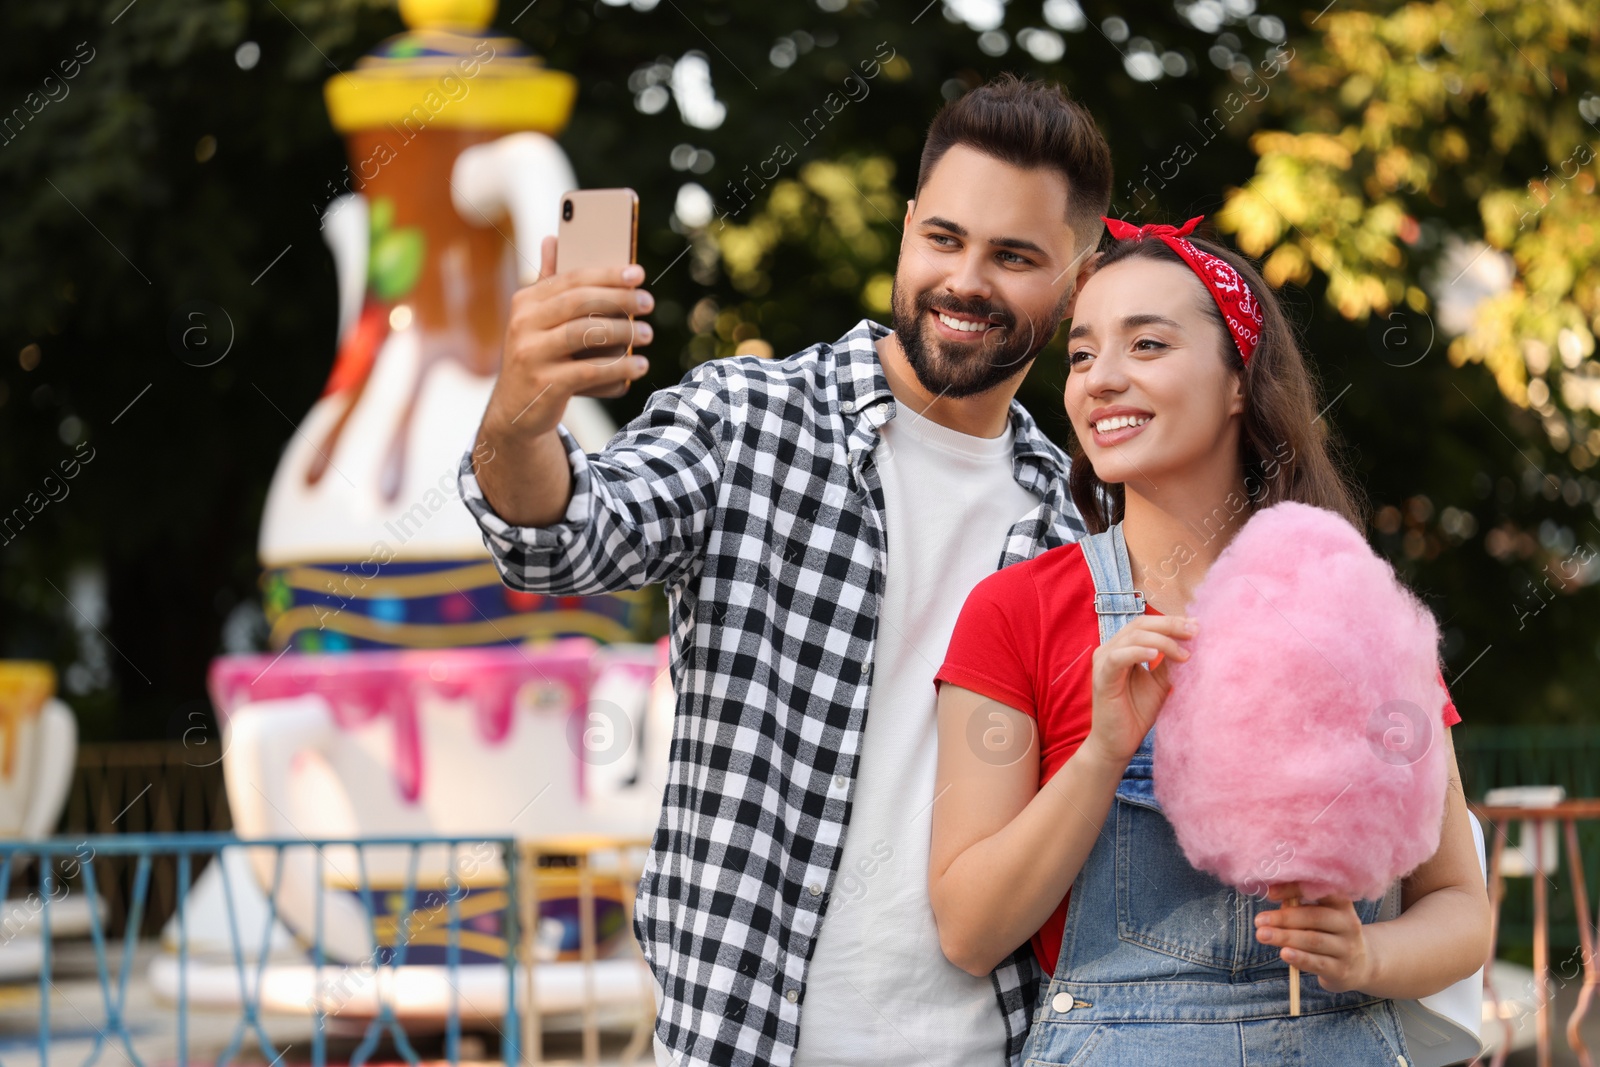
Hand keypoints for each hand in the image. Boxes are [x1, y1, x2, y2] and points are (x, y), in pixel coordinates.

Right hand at [482, 235, 653, 440]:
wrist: (515, 411)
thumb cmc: (537, 358)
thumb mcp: (538, 321)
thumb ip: (549, 284)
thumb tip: (552, 238)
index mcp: (525, 301)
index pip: (571, 279)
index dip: (607, 274)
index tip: (638, 273)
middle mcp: (522, 324)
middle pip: (579, 302)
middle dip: (619, 299)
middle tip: (648, 303)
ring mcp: (530, 354)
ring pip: (585, 334)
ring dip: (623, 332)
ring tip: (648, 334)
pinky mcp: (544, 384)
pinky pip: (589, 371)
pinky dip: (619, 367)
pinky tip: (640, 365)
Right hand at [1080, 615, 1196, 766]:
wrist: (1119, 744)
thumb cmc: (1137, 713)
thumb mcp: (1160, 682)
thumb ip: (1169, 661)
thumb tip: (1191, 639)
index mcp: (1122, 647)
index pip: (1147, 624)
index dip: (1172, 622)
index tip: (1198, 627)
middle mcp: (1110, 649)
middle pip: (1140, 624)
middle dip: (1170, 625)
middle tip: (1195, 633)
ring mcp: (1104, 662)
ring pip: (1133, 637)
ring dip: (1162, 641)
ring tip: (1184, 654)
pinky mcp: (1102, 678)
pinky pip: (1119, 657)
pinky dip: (1138, 652)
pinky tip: (1155, 656)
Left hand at [1255, 882, 1375, 993]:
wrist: (1360, 966)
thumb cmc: (1329, 934)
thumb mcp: (1321, 916)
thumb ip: (1299, 905)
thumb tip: (1273, 894)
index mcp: (1342, 904)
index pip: (1320, 891)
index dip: (1294, 889)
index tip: (1270, 893)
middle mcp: (1348, 924)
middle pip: (1314, 917)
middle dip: (1283, 918)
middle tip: (1259, 920)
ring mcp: (1347, 948)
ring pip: (1313, 940)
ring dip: (1285, 937)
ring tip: (1262, 935)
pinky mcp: (1342, 970)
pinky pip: (1318, 963)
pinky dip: (1299, 958)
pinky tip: (1284, 953)